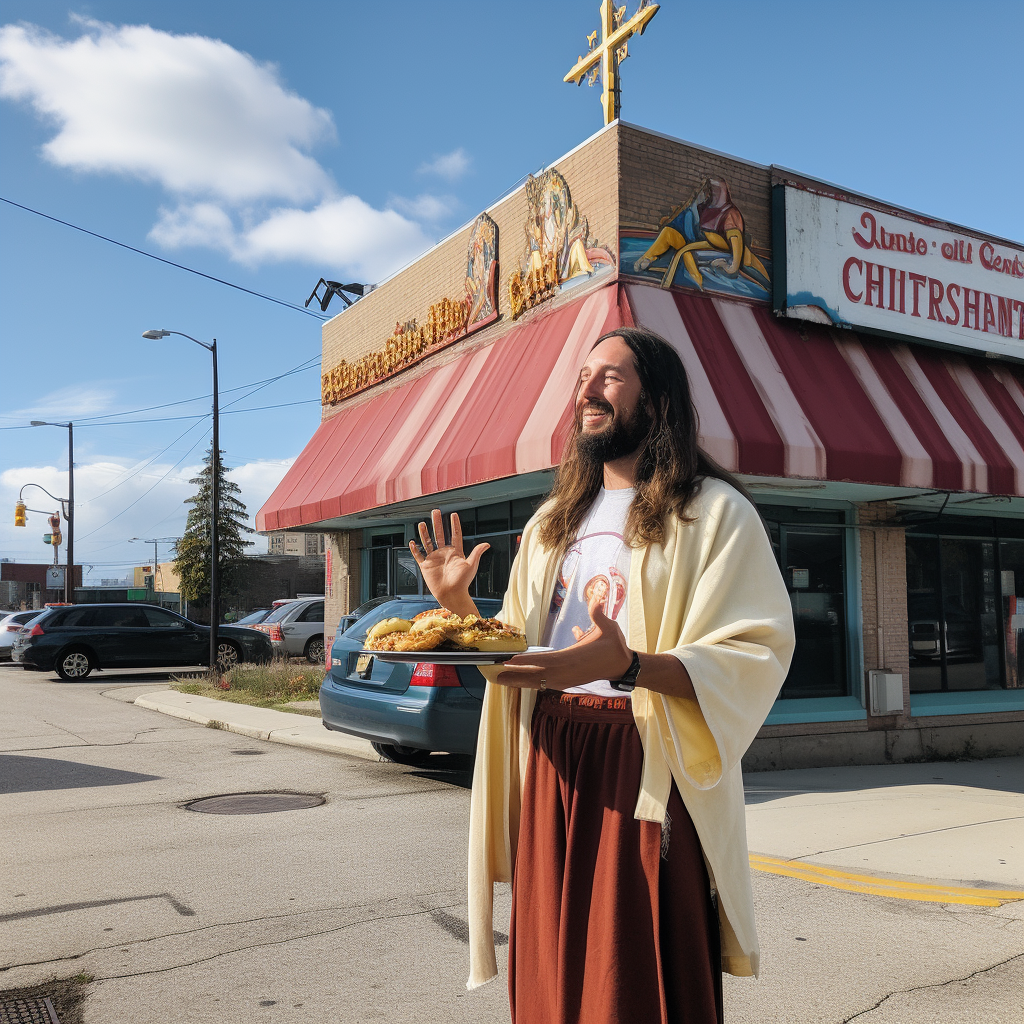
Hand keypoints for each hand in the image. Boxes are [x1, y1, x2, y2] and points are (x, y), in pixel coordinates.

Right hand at [409, 510, 488, 615]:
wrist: (452, 595)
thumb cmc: (463, 582)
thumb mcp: (471, 565)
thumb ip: (477, 553)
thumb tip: (487, 544)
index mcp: (456, 552)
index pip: (455, 535)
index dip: (454, 525)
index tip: (453, 514)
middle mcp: (444, 553)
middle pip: (439, 534)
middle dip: (437, 523)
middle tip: (435, 511)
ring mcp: (434, 559)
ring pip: (428, 542)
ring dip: (424, 533)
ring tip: (422, 523)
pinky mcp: (426, 566)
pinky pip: (419, 556)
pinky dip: (415, 549)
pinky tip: (412, 542)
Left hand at [496, 590, 631, 690]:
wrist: (623, 666)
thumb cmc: (615, 646)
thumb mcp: (609, 627)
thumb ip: (598, 613)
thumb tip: (596, 598)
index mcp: (573, 658)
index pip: (545, 660)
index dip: (526, 661)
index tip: (509, 661)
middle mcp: (566, 672)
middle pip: (536, 675)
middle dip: (515, 674)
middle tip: (494, 673)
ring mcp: (566, 680)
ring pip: (538, 682)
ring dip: (518, 681)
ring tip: (500, 679)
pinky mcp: (567, 683)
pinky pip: (544, 684)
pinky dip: (530, 683)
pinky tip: (517, 682)